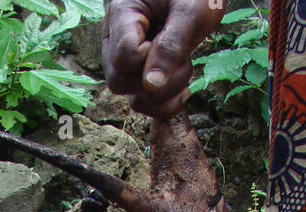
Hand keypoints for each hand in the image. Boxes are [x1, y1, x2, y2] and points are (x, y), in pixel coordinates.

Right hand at [102, 0, 226, 116]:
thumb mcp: (190, 11)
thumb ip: (171, 45)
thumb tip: (151, 84)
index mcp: (122, 14)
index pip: (123, 58)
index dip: (149, 61)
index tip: (170, 39)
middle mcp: (115, 38)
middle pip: (119, 82)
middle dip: (158, 80)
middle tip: (183, 55)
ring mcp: (125, 59)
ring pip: (133, 99)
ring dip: (167, 93)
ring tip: (185, 64)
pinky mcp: (138, 73)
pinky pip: (143, 104)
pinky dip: (166, 105)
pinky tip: (184, 89)